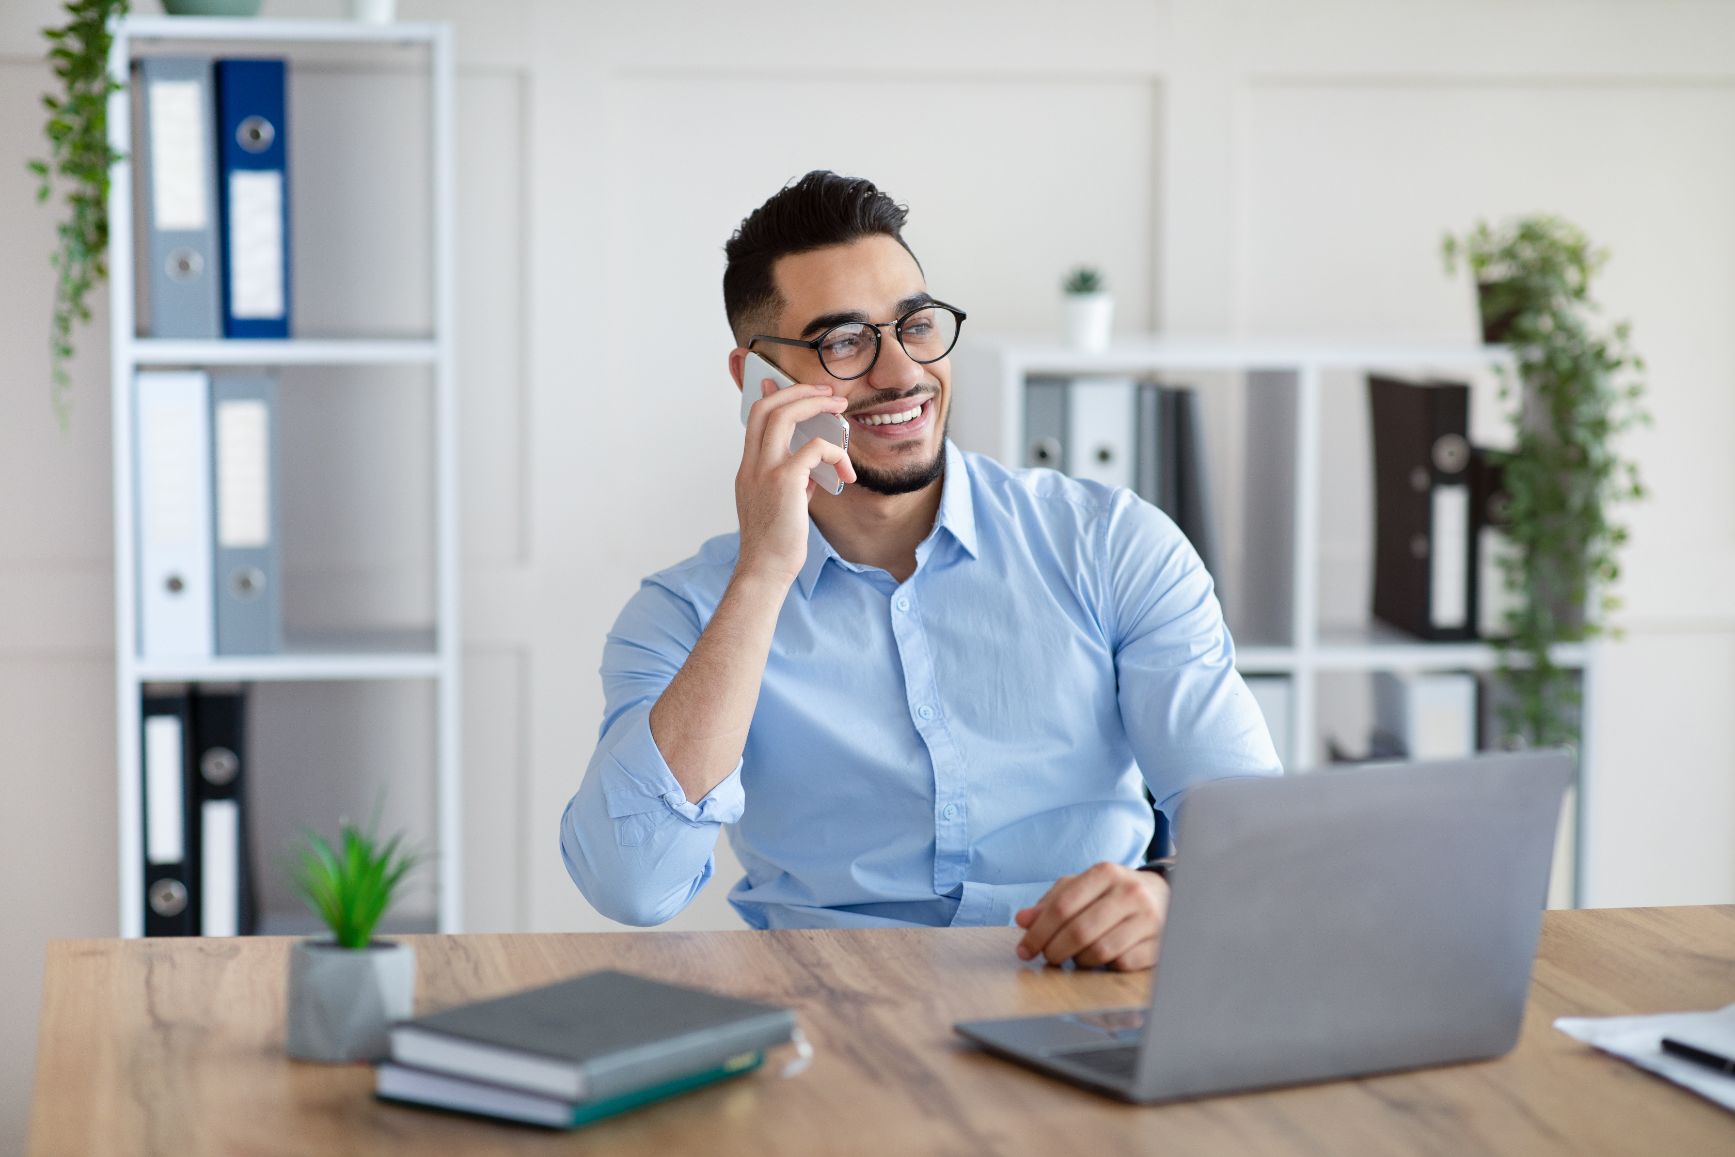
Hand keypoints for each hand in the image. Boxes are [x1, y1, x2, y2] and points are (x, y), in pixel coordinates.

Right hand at [734, 378, 855, 586]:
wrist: (765, 570)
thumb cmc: (776, 544)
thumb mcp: (782, 504)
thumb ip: (794, 480)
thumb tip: (815, 468)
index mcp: (749, 468)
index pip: (755, 417)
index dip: (776, 395)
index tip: (800, 390)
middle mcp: (752, 464)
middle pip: (766, 406)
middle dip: (799, 391)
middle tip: (828, 392)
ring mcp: (765, 471)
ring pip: (783, 415)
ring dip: (816, 405)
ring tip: (841, 409)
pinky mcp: (784, 482)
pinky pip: (814, 448)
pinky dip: (834, 452)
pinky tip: (846, 472)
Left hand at [1014, 862, 1168, 970]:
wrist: (1161, 897)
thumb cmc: (1112, 893)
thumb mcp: (1081, 888)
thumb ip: (1050, 902)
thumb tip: (1022, 920)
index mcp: (1106, 873)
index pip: (1062, 906)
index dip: (1038, 932)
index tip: (1024, 949)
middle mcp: (1130, 892)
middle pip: (1079, 931)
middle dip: (1054, 950)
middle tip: (1047, 958)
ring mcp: (1148, 918)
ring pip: (1100, 951)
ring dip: (1079, 960)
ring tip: (1075, 957)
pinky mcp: (1160, 943)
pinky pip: (1122, 964)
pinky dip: (1104, 967)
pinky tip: (1101, 960)